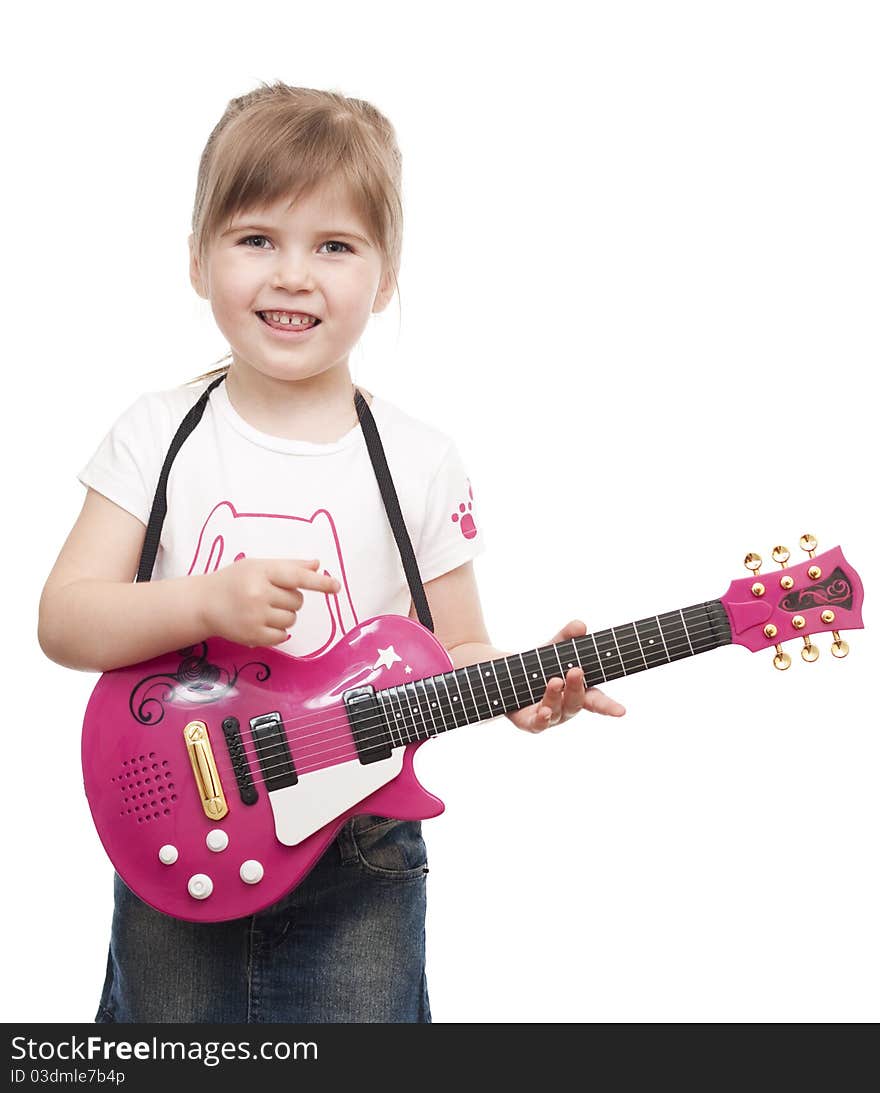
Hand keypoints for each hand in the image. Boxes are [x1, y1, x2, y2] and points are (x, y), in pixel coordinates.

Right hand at [198, 557, 339, 647]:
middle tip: (269, 596)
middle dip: (290, 599)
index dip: (319, 582)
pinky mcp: (253, 636)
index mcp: (261, 572)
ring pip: (292, 619)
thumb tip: (317, 565)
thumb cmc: (234, 580)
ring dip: (285, 616)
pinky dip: (278, 631)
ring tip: (264, 609)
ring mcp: (255, 616)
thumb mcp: (258, 565)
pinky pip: (283, 636)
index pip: (297, 577)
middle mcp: (258, 594)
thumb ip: (288, 566)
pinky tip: (261, 622)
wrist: (203, 603)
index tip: (336, 586)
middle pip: (297, 601)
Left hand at [506, 618, 625, 732]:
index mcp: (577, 693)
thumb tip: (580, 625)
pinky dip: (542, 718)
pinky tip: (544, 710)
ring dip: (556, 696)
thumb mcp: (552, 648)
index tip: (622, 711)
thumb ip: (566, 637)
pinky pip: (537, 724)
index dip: (609, 707)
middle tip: (576, 670)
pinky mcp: (528, 722)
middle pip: (576, 702)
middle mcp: (565, 708)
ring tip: (554, 680)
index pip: (596, 701)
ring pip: (557, 711)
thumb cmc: (537, 664)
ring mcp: (548, 717)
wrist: (503, 674)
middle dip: (577, 687)